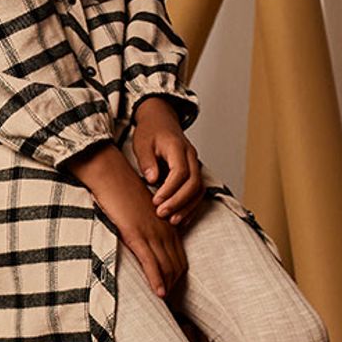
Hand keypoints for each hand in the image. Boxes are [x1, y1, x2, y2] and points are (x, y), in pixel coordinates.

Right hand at [69, 142, 186, 296]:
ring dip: (167, 288)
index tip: (171, 292)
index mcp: (166, 224)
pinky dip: (157, 280)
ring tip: (166, 306)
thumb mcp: (140, 211)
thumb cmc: (121, 192)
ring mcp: (152, 233)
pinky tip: (159, 294)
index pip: (179, 258)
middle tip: (169, 305)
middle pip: (177, 266)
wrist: (111, 175)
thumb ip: (146, 226)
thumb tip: (142, 241)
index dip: (176, 277)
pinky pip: (152, 263)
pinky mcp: (138, 235)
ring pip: (167, 267)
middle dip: (174, 287)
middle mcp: (165, 230)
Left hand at [130, 97, 203, 226]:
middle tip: (162, 213)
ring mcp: (195, 164)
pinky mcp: (194, 172)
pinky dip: (191, 206)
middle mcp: (191, 156)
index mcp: (178, 146)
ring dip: (187, 207)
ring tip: (172, 221)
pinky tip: (180, 218)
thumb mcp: (142, 143)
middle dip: (178, 202)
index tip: (156, 201)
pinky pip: (198, 192)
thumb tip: (152, 179)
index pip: (180, 171)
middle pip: (193, 183)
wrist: (160, 120)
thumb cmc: (150, 132)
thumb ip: (147, 161)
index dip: (170, 189)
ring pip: (199, 189)